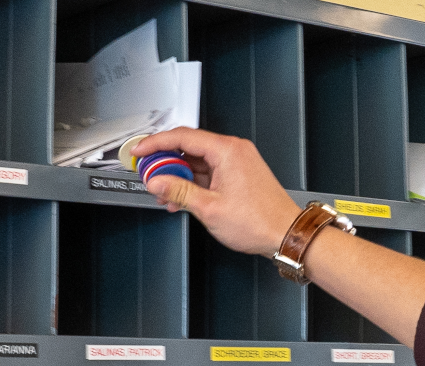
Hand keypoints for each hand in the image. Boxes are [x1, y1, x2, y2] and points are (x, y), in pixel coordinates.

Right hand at [134, 127, 300, 255]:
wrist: (285, 234)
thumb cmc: (259, 221)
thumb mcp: (209, 208)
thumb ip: (178, 192)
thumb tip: (157, 182)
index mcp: (227, 150)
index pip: (182, 136)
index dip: (155, 143)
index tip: (140, 151)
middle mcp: (233, 150)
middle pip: (189, 147)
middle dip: (166, 162)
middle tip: (148, 174)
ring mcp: (237, 161)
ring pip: (197, 161)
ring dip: (179, 176)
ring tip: (164, 193)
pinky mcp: (238, 173)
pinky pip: (209, 171)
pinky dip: (193, 182)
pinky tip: (181, 197)